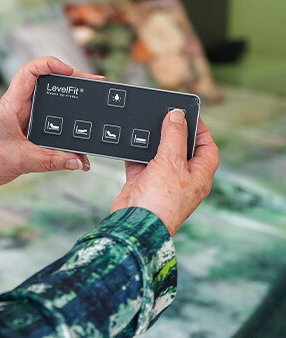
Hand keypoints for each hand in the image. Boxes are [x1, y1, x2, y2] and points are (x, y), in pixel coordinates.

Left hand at [0, 57, 104, 194]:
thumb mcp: (20, 161)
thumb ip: (50, 161)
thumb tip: (77, 161)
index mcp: (11, 104)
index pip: (29, 71)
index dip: (50, 64)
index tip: (70, 72)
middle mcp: (18, 106)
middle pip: (47, 84)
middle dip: (72, 82)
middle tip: (95, 84)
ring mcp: (23, 118)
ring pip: (51, 104)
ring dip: (71, 107)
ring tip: (93, 108)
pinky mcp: (27, 130)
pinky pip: (50, 125)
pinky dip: (65, 132)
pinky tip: (78, 147)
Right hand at [111, 109, 218, 235]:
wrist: (135, 222)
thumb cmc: (161, 201)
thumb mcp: (172, 161)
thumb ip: (174, 136)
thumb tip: (177, 116)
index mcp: (200, 176)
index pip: (208, 148)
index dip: (201, 130)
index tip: (189, 115)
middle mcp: (183, 179)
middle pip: (183, 149)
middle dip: (174, 133)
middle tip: (166, 117)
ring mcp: (162, 182)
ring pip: (159, 155)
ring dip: (153, 142)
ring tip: (148, 127)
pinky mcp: (142, 183)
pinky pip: (139, 163)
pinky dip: (134, 154)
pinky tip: (130, 144)